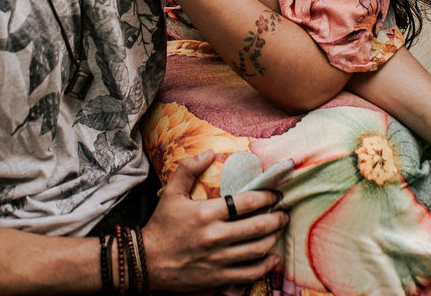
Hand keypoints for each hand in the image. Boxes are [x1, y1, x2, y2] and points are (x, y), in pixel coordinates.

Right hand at [143, 151, 285, 291]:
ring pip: (258, 249)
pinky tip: (272, 257)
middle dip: (277, 217)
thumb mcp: (171, 193)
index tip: (275, 193)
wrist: (147, 262)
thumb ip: (188, 169)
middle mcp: (215, 237)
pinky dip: (266, 265)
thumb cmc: (162, 226)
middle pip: (258, 226)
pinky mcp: (218, 278)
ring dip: (274, 238)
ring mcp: (218, 260)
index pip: (246, 202)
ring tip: (278, 229)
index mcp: (206, 213)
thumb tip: (209, 152)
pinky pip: (250, 273)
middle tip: (284, 211)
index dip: (266, 196)